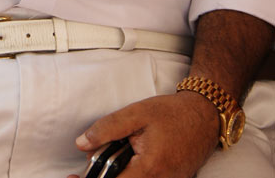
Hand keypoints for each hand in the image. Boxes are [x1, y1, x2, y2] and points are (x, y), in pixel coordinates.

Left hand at [68, 92, 218, 177]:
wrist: (204, 117)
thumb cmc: (172, 114)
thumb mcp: (136, 113)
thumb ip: (107, 128)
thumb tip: (82, 144)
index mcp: (149, 169)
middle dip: (104, 175)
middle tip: (90, 164)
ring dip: (118, 174)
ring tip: (112, 157)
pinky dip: (132, 174)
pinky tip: (128, 161)